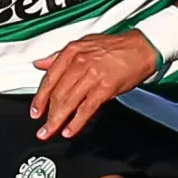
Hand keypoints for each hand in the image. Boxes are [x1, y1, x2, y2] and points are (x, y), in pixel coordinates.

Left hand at [31, 31, 158, 139]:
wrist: (142, 47)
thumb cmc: (116, 47)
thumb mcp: (83, 45)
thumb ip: (59, 56)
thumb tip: (41, 63)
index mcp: (71, 52)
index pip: (49, 78)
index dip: (40, 98)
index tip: (35, 111)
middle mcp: (79, 63)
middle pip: (57, 93)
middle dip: (47, 114)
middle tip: (42, 128)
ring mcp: (92, 76)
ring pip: (69, 102)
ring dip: (57, 120)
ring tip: (50, 132)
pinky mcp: (105, 88)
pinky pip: (86, 108)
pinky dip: (76, 122)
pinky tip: (70, 130)